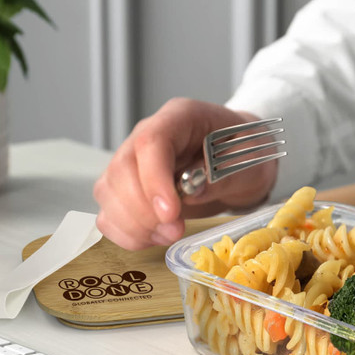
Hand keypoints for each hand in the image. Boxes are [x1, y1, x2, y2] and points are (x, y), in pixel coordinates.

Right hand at [93, 98, 276, 249]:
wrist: (239, 161)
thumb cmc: (244, 153)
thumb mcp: (247, 160)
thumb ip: (220, 174)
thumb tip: (190, 194)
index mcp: (180, 118)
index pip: (150, 142)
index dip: (154, 180)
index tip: (170, 213)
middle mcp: (146, 138)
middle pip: (121, 170)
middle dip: (144, 211)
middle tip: (176, 231)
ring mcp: (133, 164)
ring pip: (108, 194)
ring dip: (135, 225)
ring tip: (171, 234)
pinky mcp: (127, 191)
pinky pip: (109, 215)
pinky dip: (128, 234)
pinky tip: (156, 236)